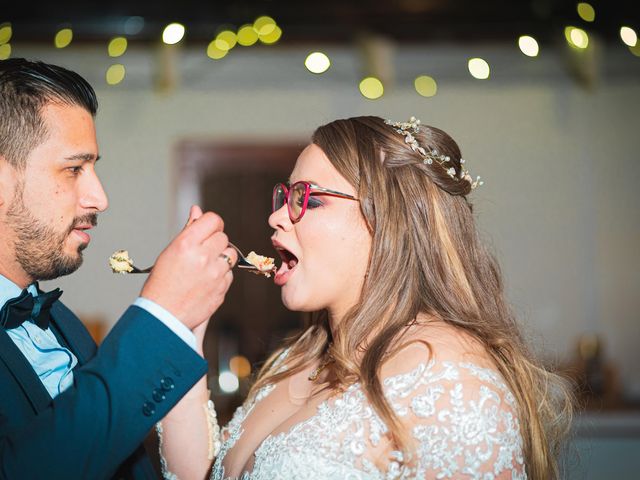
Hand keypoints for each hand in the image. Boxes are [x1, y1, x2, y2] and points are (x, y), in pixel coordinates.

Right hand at [140, 205, 237, 329]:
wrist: (163, 316)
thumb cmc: (162, 283)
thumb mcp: (170, 252)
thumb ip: (188, 230)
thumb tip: (197, 210)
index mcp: (187, 244)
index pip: (213, 220)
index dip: (212, 224)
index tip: (208, 231)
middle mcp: (203, 256)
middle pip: (223, 237)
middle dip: (215, 243)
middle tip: (201, 254)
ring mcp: (214, 274)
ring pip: (230, 255)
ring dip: (221, 258)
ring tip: (205, 268)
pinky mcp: (222, 289)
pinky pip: (229, 274)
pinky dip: (221, 276)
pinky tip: (206, 282)